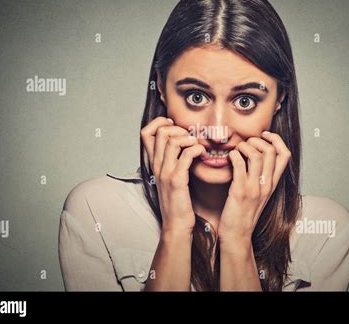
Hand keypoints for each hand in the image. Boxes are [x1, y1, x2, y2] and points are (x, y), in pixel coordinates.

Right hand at [140, 116, 206, 234]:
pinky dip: (197, 150)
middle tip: (189, 138)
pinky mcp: (177, 180)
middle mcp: (157, 166)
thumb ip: (172, 160)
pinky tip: (202, 154)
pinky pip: (186, 155)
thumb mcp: (169, 177)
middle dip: (178, 128)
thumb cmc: (177, 200)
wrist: (176, 224)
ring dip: (189, 139)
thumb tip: (182, 144)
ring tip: (197, 146)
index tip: (175, 127)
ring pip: (172, 141)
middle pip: (160, 132)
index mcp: (154, 163)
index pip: (145, 132)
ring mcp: (165, 172)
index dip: (160, 123)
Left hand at [218, 131, 290, 241]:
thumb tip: (254, 157)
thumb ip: (260, 177)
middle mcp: (267, 184)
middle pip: (272, 151)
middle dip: (257, 140)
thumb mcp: (259, 194)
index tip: (264, 135)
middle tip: (246, 142)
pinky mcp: (240, 191)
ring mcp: (255, 188)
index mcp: (272, 184)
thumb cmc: (244, 213)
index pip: (285, 155)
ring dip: (245, 146)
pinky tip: (229, 158)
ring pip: (257, 155)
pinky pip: (240, 165)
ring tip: (237, 149)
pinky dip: (234, 156)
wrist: (237, 235)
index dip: (276, 140)